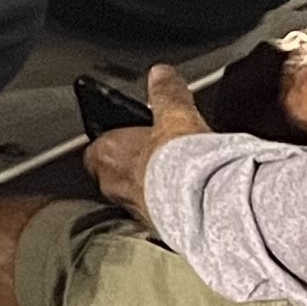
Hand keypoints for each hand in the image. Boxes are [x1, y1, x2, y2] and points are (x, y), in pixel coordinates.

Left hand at [82, 65, 215, 221]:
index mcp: (108, 156)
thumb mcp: (175, 115)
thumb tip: (161, 74)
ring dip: (153, 190)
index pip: (97, 149)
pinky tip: (192, 203)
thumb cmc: (183, 162)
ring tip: (179, 180)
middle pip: (115, 176)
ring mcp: (137, 211)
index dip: (113, 141)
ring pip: (137, 198)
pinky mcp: (161, 231)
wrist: (209, 205)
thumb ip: (165, 92)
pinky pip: (160, 218)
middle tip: (158, 157)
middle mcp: (116, 187)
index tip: (131, 135)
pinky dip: (172, 210)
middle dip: (134, 167)